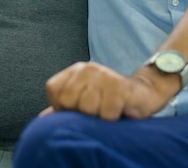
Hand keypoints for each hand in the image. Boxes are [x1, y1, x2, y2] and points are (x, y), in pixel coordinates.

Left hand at [43, 61, 180, 120]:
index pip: (54, 91)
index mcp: (75, 71)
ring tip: (108, 110)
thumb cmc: (110, 101)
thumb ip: (63, 109)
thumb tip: (43, 120)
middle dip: (82, 113)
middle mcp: (88, 68)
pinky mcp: (120, 86)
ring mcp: (104, 74)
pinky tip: (119, 111)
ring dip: (99, 117)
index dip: (63, 107)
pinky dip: (112, 119)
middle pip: (70, 101)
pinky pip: (107, 114)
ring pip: (88, 108)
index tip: (79, 109)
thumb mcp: (84, 102)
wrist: (144, 94)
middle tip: (97, 110)